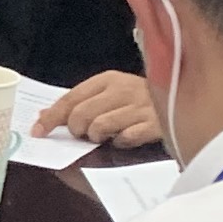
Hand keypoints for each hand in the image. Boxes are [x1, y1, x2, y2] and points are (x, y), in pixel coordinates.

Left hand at [36, 71, 163, 148]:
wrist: (184, 97)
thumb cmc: (138, 100)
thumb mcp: (109, 93)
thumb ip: (80, 103)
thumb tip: (43, 116)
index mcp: (108, 79)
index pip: (71, 98)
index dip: (52, 117)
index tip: (38, 132)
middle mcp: (124, 90)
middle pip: (82, 114)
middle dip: (76, 129)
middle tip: (83, 134)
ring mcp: (141, 106)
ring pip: (100, 127)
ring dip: (97, 136)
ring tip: (105, 135)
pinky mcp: (156, 124)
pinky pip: (126, 138)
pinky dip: (121, 142)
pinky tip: (125, 138)